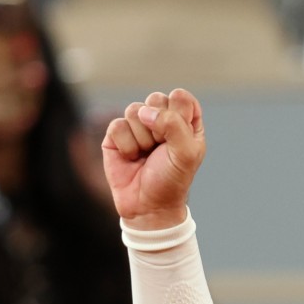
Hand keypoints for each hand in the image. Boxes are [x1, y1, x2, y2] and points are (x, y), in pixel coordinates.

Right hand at [102, 88, 204, 229]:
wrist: (148, 206)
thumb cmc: (172, 180)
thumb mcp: (187, 154)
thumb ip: (175, 125)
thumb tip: (145, 111)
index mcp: (185, 121)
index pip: (181, 97)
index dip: (177, 115)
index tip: (179, 138)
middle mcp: (162, 119)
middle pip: (156, 99)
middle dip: (159, 127)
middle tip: (161, 149)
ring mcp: (138, 125)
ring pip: (135, 110)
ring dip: (142, 138)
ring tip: (146, 155)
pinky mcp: (117, 134)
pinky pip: (117, 125)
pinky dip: (126, 145)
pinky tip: (131, 157)